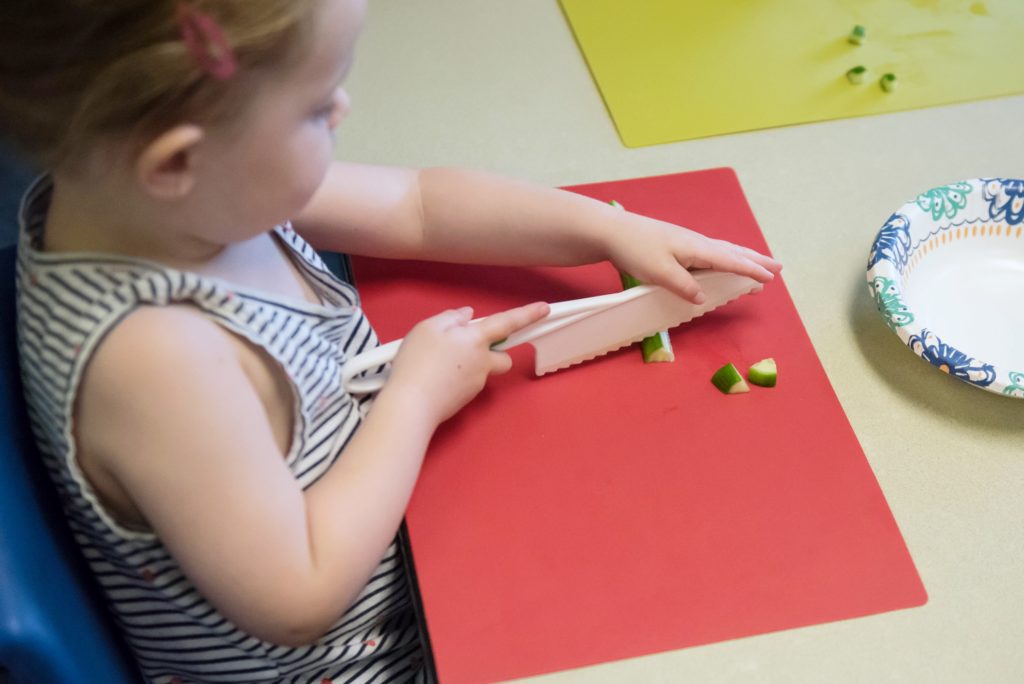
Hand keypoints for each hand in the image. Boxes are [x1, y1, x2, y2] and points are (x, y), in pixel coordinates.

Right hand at [381, 301, 549, 425]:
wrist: (411, 404)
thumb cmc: (418, 361)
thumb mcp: (428, 327)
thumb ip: (451, 318)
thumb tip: (468, 317)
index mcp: (476, 339)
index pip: (507, 323)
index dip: (527, 314)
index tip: (543, 309)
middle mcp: (483, 362)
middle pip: (502, 357)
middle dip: (492, 352)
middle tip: (464, 348)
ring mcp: (476, 383)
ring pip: (482, 371)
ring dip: (469, 365)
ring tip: (438, 363)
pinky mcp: (466, 399)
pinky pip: (467, 383)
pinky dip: (456, 379)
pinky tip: (435, 377)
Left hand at [606, 210, 781, 303]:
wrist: (612, 231)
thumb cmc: (635, 249)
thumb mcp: (659, 272)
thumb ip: (683, 285)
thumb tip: (704, 298)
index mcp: (696, 248)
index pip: (730, 260)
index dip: (751, 270)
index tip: (770, 278)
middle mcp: (696, 243)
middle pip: (733, 252)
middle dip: (755, 261)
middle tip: (778, 268)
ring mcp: (687, 243)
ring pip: (723, 251)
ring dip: (743, 259)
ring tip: (758, 268)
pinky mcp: (677, 246)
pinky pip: (711, 253)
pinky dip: (725, 259)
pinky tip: (723, 264)